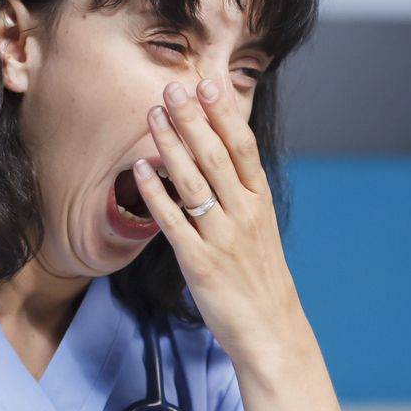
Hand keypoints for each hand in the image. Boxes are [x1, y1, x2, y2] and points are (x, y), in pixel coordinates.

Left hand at [130, 80, 309, 378]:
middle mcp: (243, 214)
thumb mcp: (258, 226)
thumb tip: (216, 152)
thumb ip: (239, 191)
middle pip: (216, 156)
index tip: (208, 83)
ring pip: (194, 182)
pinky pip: (173, 221)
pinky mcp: (200, 262)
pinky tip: (140, 170)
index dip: (224, 114)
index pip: (243, 147)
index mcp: (259, 201)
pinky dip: (156, 193)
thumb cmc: (258, 275)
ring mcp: (222, 238)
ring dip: (171, 145)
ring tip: (153, 115)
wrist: (270, 327)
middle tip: (172, 88)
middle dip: (193, 119)